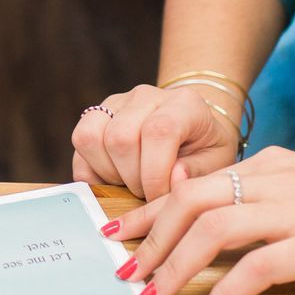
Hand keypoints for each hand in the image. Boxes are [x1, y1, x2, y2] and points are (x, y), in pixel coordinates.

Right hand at [71, 83, 240, 202]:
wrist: (191, 129)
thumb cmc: (204, 150)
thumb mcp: (215, 165)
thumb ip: (196, 175)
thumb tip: (173, 180)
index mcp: (183, 103)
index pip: (158, 131)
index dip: (154, 174)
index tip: (160, 198)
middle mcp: (146, 96)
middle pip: (120, 137)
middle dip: (131, 178)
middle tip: (147, 193)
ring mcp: (116, 102)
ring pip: (91, 137)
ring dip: (108, 173)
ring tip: (130, 183)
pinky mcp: (95, 115)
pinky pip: (79, 145)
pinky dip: (91, 171)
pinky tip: (114, 180)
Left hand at [107, 147, 294, 294]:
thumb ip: (266, 198)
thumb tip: (214, 222)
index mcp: (271, 166)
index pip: (192, 182)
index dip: (149, 211)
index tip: (119, 234)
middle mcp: (278, 179)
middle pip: (190, 201)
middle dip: (149, 240)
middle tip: (125, 274)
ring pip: (214, 230)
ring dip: (175, 267)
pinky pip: (259, 267)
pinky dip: (227, 292)